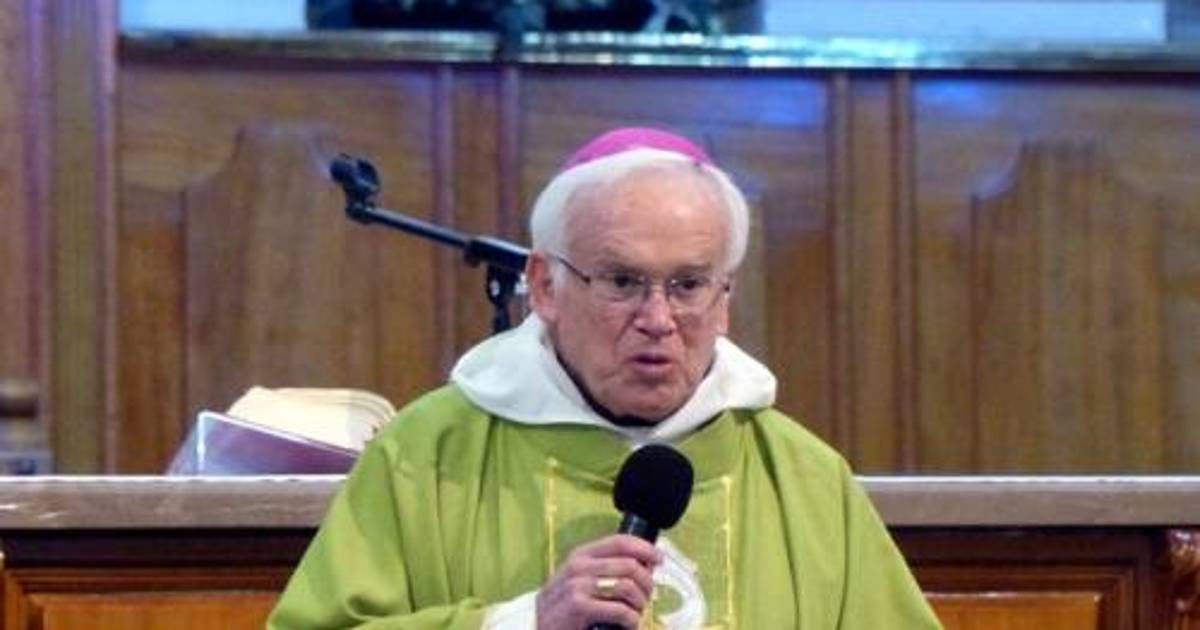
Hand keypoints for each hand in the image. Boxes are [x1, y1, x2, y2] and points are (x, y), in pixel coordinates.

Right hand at [536, 534, 661, 628]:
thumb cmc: (564, 611)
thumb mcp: (579, 582)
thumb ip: (605, 570)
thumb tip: (644, 565)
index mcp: (580, 556)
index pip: (619, 541)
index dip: (644, 548)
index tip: (658, 559)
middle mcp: (578, 567)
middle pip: (629, 566)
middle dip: (646, 583)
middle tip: (647, 597)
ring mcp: (576, 587)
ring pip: (627, 587)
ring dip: (639, 603)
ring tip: (636, 614)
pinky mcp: (578, 608)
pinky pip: (620, 610)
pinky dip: (631, 620)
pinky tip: (629, 624)